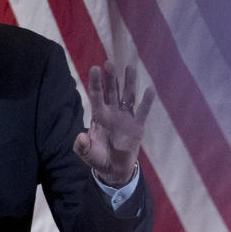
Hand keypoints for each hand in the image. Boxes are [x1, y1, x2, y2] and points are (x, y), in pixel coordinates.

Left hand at [73, 62, 154, 185]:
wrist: (114, 169)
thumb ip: (82, 146)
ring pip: (127, 96)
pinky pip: (143, 112)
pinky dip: (146, 102)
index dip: (95, 83)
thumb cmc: (98, 158)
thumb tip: (80, 136)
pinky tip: (150, 89)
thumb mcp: (87, 154)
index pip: (96, 96)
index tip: (94, 68)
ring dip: (129, 83)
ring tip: (130, 68)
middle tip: (109, 63)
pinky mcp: (137, 126)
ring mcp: (125, 118)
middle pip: (112, 91)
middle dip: (111, 78)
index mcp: (99, 116)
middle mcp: (112, 113)